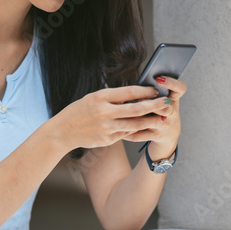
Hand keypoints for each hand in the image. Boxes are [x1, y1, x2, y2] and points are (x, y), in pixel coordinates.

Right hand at [51, 85, 170, 150]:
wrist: (63, 132)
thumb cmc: (79, 111)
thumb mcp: (93, 98)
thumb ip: (112, 98)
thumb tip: (134, 95)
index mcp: (101, 97)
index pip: (128, 92)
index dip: (145, 91)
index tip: (156, 89)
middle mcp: (104, 112)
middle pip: (136, 109)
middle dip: (154, 106)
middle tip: (167, 103)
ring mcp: (106, 127)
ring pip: (135, 124)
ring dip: (150, 121)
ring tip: (162, 118)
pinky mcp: (107, 139)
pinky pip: (126, 134)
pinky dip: (136, 130)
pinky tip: (146, 127)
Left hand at [123, 76, 183, 157]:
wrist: (169, 135)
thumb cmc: (163, 112)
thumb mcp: (164, 100)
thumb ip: (153, 93)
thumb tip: (135, 83)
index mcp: (174, 99)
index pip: (180, 89)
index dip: (172, 83)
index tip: (159, 79)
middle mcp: (172, 113)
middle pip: (163, 107)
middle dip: (149, 103)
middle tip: (137, 99)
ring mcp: (164, 125)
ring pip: (147, 121)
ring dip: (132, 117)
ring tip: (119, 112)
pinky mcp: (156, 136)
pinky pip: (138, 134)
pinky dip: (126, 131)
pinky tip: (117, 127)